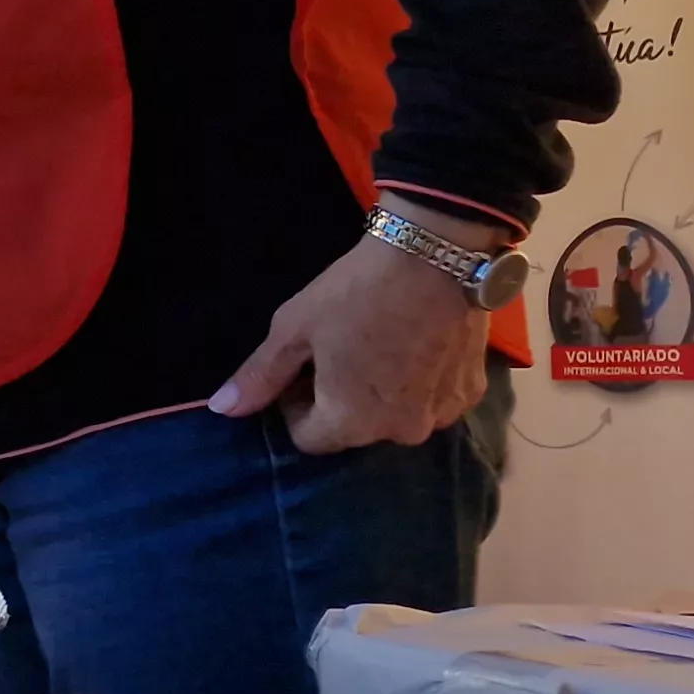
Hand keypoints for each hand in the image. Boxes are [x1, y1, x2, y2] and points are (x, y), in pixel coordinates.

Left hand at [212, 198, 501, 452]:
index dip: (294, 404)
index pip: (308, 438)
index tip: (301, 367)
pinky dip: (418, 383)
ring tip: (376, 345)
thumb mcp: (294, 330)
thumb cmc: (356, 294)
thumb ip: (260, 376)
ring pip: (393, 416)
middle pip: (352, 429)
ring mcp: (442, 415)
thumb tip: (222, 410)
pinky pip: (431, 400)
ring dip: (379, 393)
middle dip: (337, 400)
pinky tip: (413, 345)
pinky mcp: (471, 392)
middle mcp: (401, 433)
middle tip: (337, 351)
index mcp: (352, 424)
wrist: (435, 256)